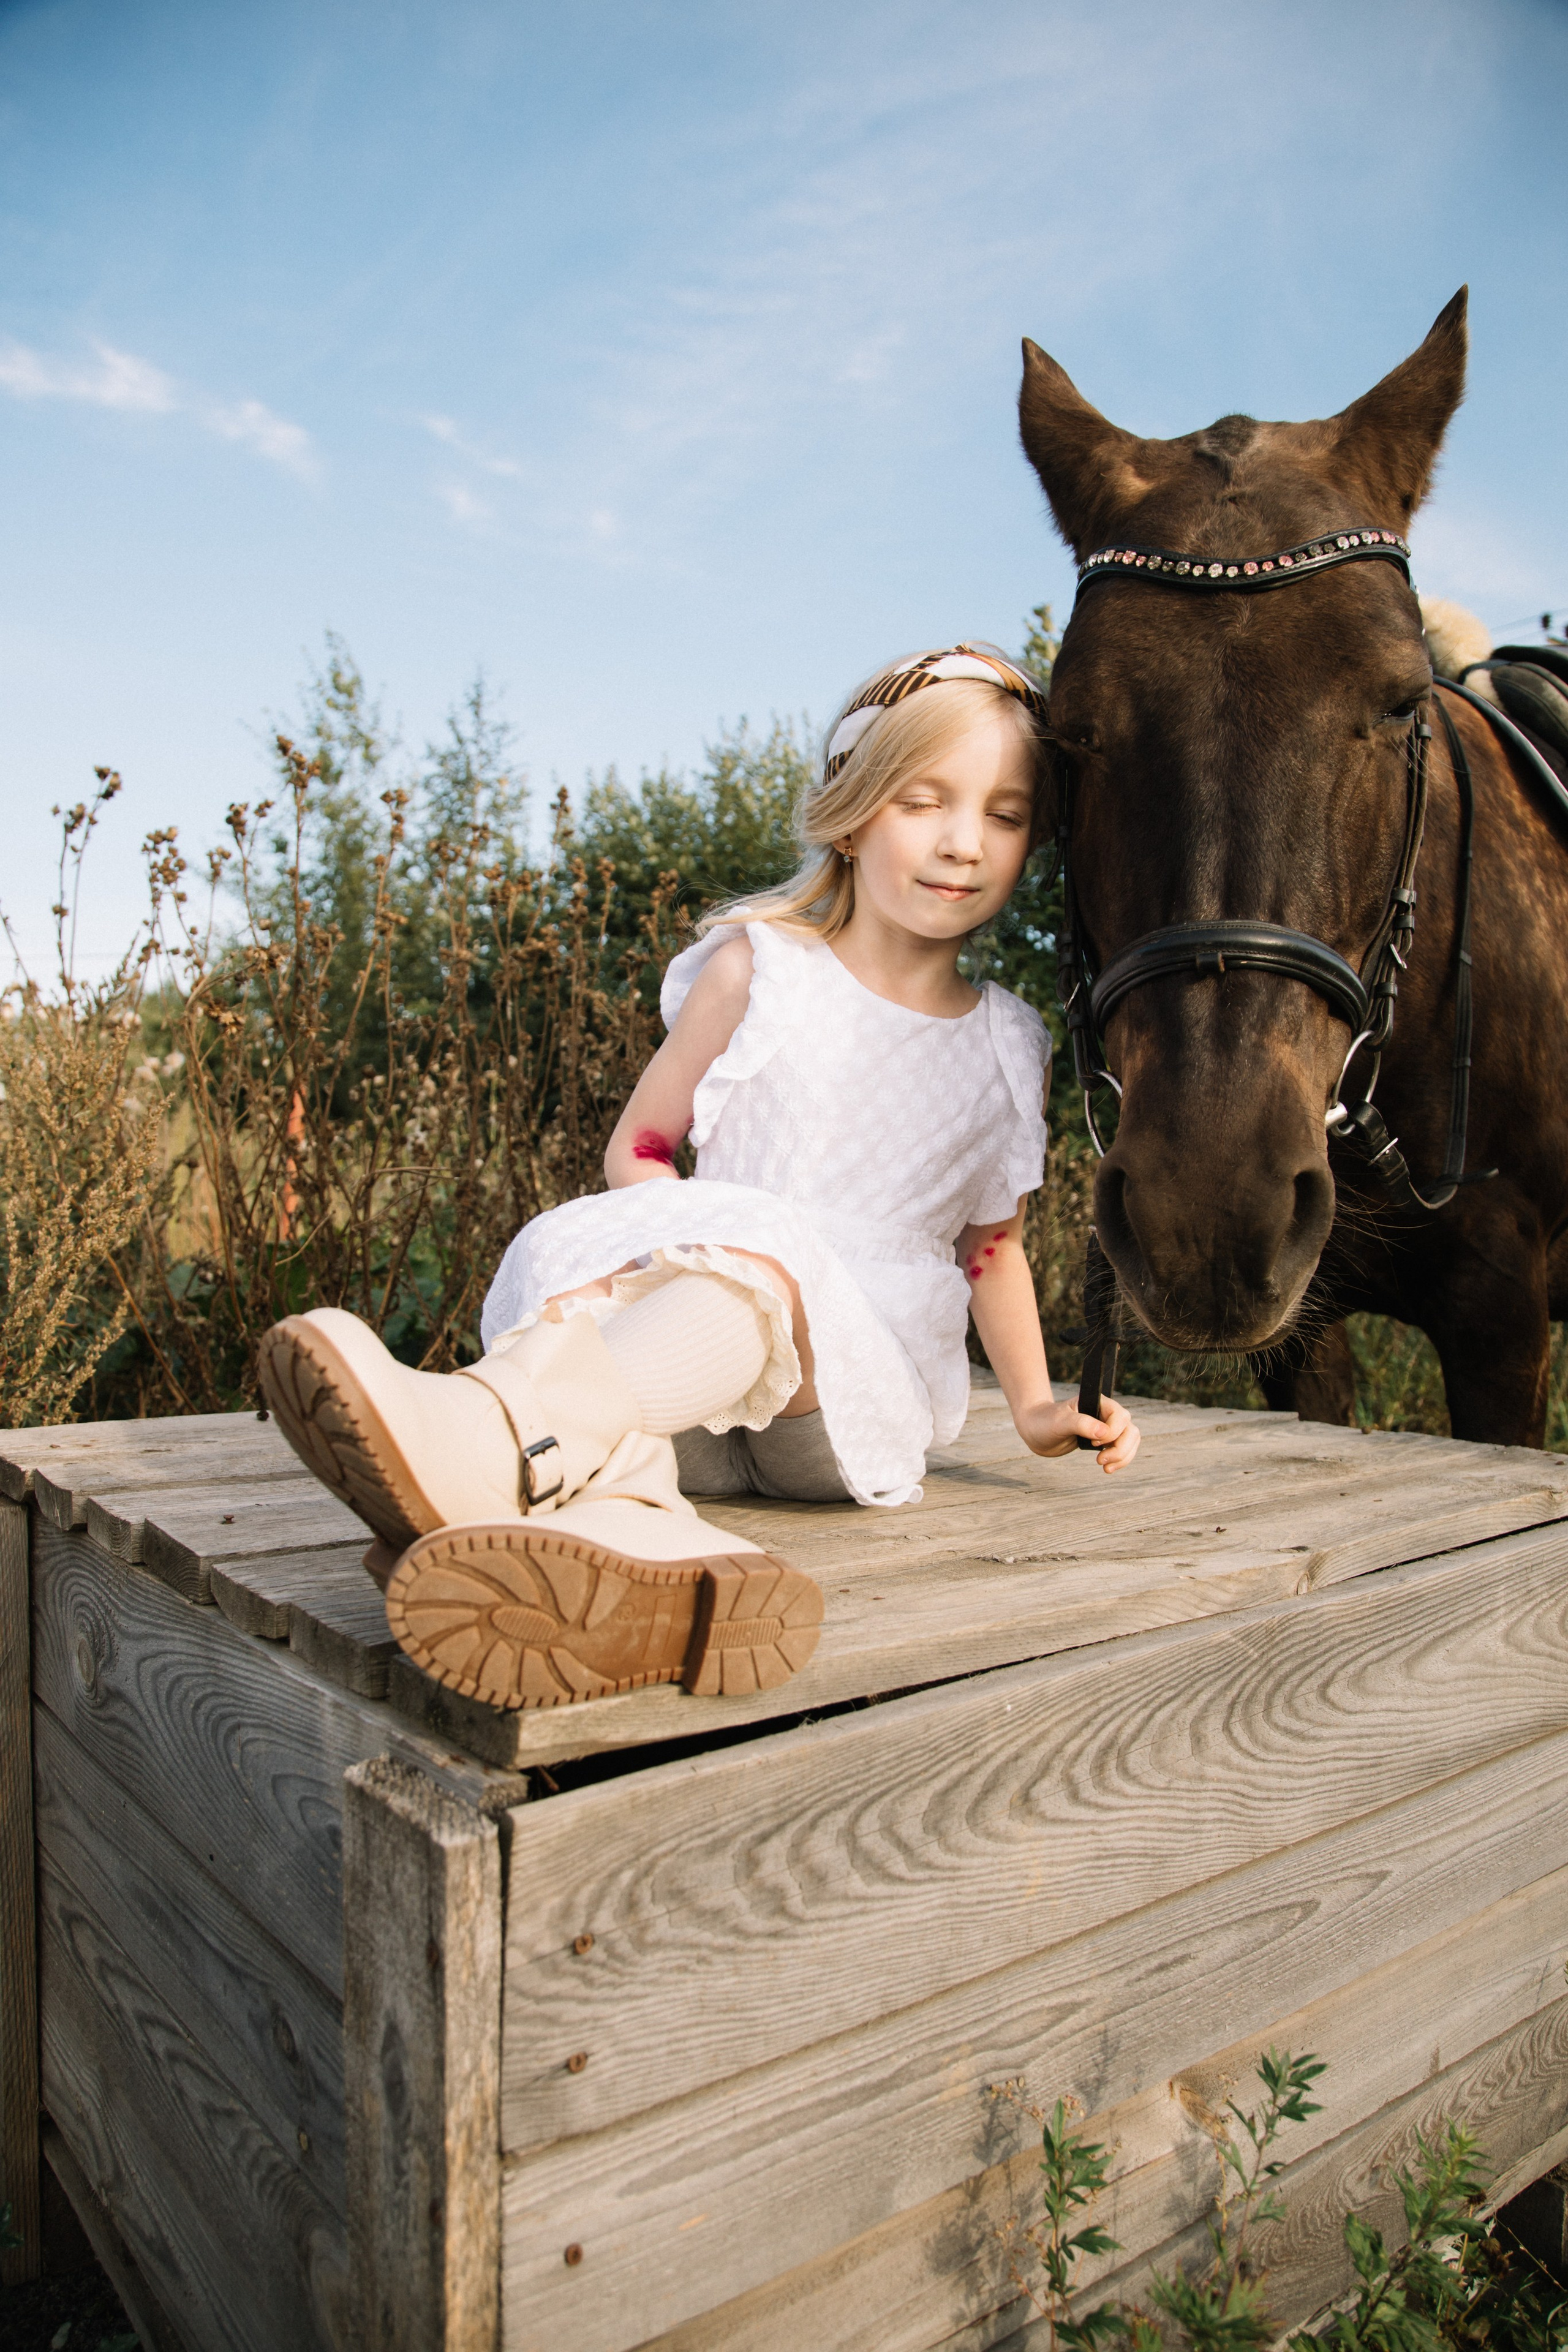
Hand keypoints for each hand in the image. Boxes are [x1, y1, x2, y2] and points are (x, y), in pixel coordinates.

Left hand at [1014, 1394, 1140, 1472]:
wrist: (1035, 1431)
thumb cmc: (1045, 1420)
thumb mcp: (1060, 1421)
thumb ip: (1081, 1424)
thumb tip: (1104, 1432)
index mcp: (1098, 1402)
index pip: (1120, 1416)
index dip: (1112, 1432)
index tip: (1093, 1442)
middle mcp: (1106, 1414)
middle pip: (1130, 1430)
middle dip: (1121, 1449)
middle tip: (1100, 1461)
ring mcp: (1106, 1428)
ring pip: (1130, 1441)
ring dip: (1123, 1457)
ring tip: (1106, 1468)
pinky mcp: (1104, 1441)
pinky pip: (1123, 1449)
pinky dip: (1120, 1460)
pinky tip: (1107, 1468)